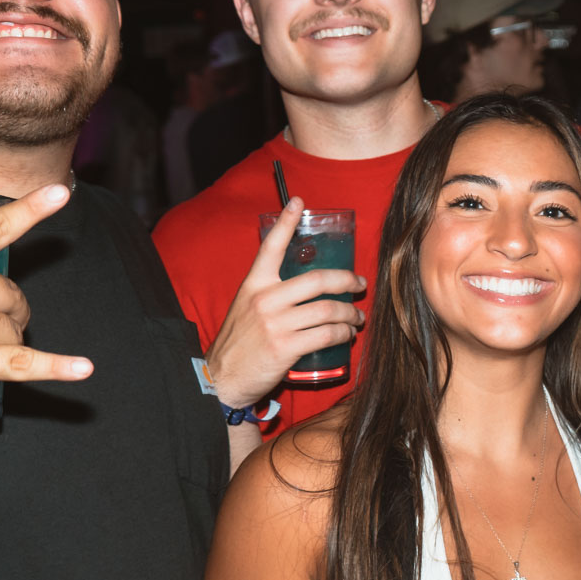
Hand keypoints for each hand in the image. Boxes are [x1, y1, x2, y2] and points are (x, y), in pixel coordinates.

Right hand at [204, 196, 366, 408]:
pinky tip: (347, 335)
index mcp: (254, 284)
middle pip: (317, 279)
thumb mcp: (246, 307)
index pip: (271, 246)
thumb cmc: (239, 342)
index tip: (298, 201)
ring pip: (328, 310)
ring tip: (357, 317)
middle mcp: (265, 299)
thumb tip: (305, 287)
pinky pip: (326, 335)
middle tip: (359, 284)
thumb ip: (270, 293)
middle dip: (346, 280)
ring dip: (350, 313)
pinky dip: (343, 334)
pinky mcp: (286, 347)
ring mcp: (276, 323)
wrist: (222, 378)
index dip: (286, 222)